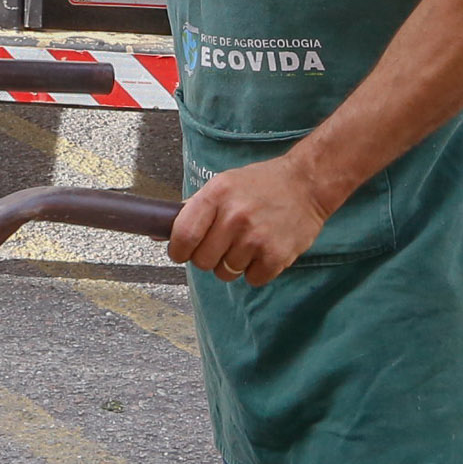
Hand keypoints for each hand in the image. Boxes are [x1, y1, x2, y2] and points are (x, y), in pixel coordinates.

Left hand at [168, 156, 332, 285]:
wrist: (306, 184)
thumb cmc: (260, 184)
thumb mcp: (222, 185)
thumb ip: (190, 210)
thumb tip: (155, 233)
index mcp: (216, 195)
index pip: (182, 236)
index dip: (178, 251)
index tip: (183, 252)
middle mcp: (235, 216)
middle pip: (202, 261)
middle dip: (208, 257)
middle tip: (223, 244)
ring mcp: (257, 237)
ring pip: (226, 273)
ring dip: (233, 264)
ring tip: (248, 242)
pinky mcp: (277, 255)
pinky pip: (252, 280)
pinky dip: (256, 271)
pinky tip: (263, 250)